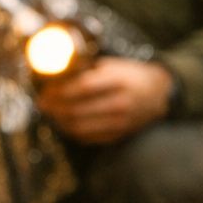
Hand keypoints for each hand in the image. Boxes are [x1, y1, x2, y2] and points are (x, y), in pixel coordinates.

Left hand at [36, 57, 173, 143]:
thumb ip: (88, 70)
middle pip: (77, 110)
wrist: (159, 94)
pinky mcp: (119, 134)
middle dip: (54, 108)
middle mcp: (120, 103)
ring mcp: (121, 122)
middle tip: (43, 103)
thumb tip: (56, 72)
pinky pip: (88, 137)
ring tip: (51, 114)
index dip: (59, 91)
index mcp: (119, 81)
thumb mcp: (113, 65)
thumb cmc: (130, 76)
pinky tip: (65, 123)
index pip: (82, 88)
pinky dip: (72, 131)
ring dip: (60, 121)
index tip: (46, 91)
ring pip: (80, 127)